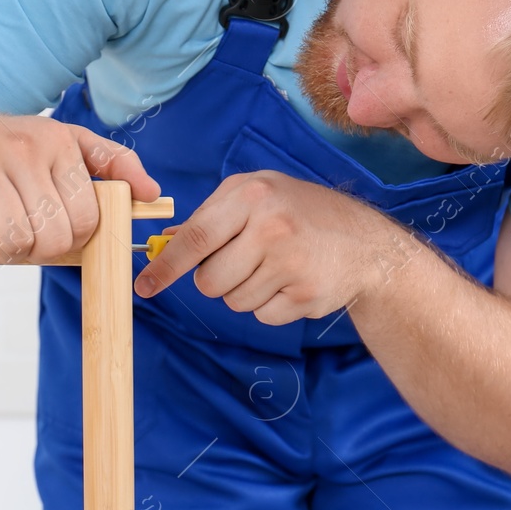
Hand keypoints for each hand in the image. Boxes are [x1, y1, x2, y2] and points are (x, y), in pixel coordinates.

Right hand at [0, 108, 160, 263]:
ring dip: (1, 248)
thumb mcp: (58, 143)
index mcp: (59, 141)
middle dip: (35, 249)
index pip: (88, 220)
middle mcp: (24, 145)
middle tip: (17, 231)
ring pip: (13, 240)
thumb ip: (109, 165)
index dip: (70, 239)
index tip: (49, 226)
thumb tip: (151, 192)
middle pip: (52, 237)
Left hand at [133, 169, 399, 324]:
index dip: (166, 267)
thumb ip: (210, 215)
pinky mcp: (306, 295)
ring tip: (273, 267)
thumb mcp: (257, 193)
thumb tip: (164, 243)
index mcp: (252, 196)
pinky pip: (262, 316)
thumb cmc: (300, 212)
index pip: (195, 238)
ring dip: (245, 291)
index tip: (145, 286)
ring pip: (233, 302)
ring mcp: (290, 264)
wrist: (366, 243)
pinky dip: (270, 306)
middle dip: (216, 279)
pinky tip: (291, 282)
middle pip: (209, 280)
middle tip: (243, 261)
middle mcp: (271, 228)